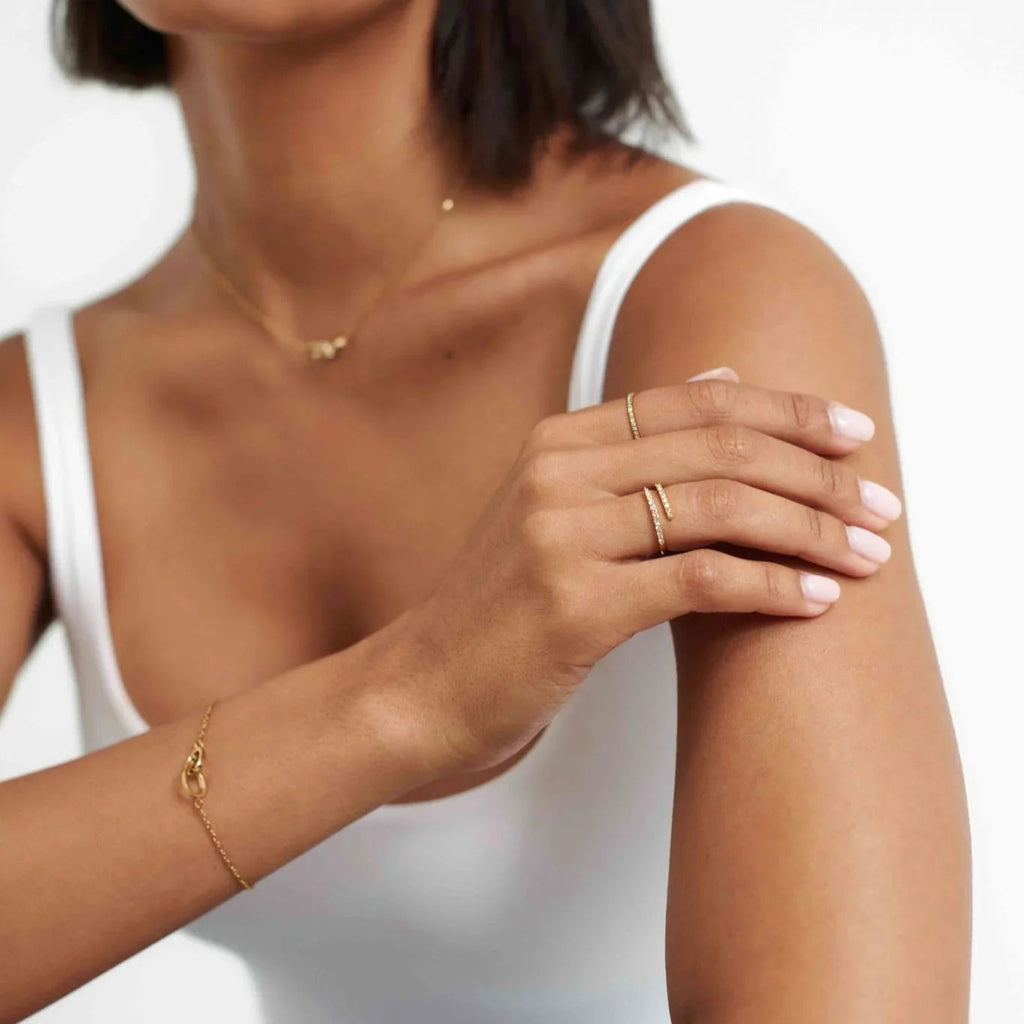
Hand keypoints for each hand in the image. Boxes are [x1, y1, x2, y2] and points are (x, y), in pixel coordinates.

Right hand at [396, 369, 902, 773]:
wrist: (424, 684)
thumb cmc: (504, 604)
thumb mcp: (559, 507)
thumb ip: (635, 444)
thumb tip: (725, 375)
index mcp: (559, 440)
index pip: (695, 401)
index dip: (786, 411)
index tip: (854, 434)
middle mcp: (558, 473)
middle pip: (718, 447)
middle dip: (817, 473)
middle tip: (882, 503)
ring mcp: (562, 536)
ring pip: (718, 507)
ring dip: (809, 529)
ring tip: (869, 554)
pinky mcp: (574, 604)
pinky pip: (699, 580)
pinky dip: (770, 587)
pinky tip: (816, 599)